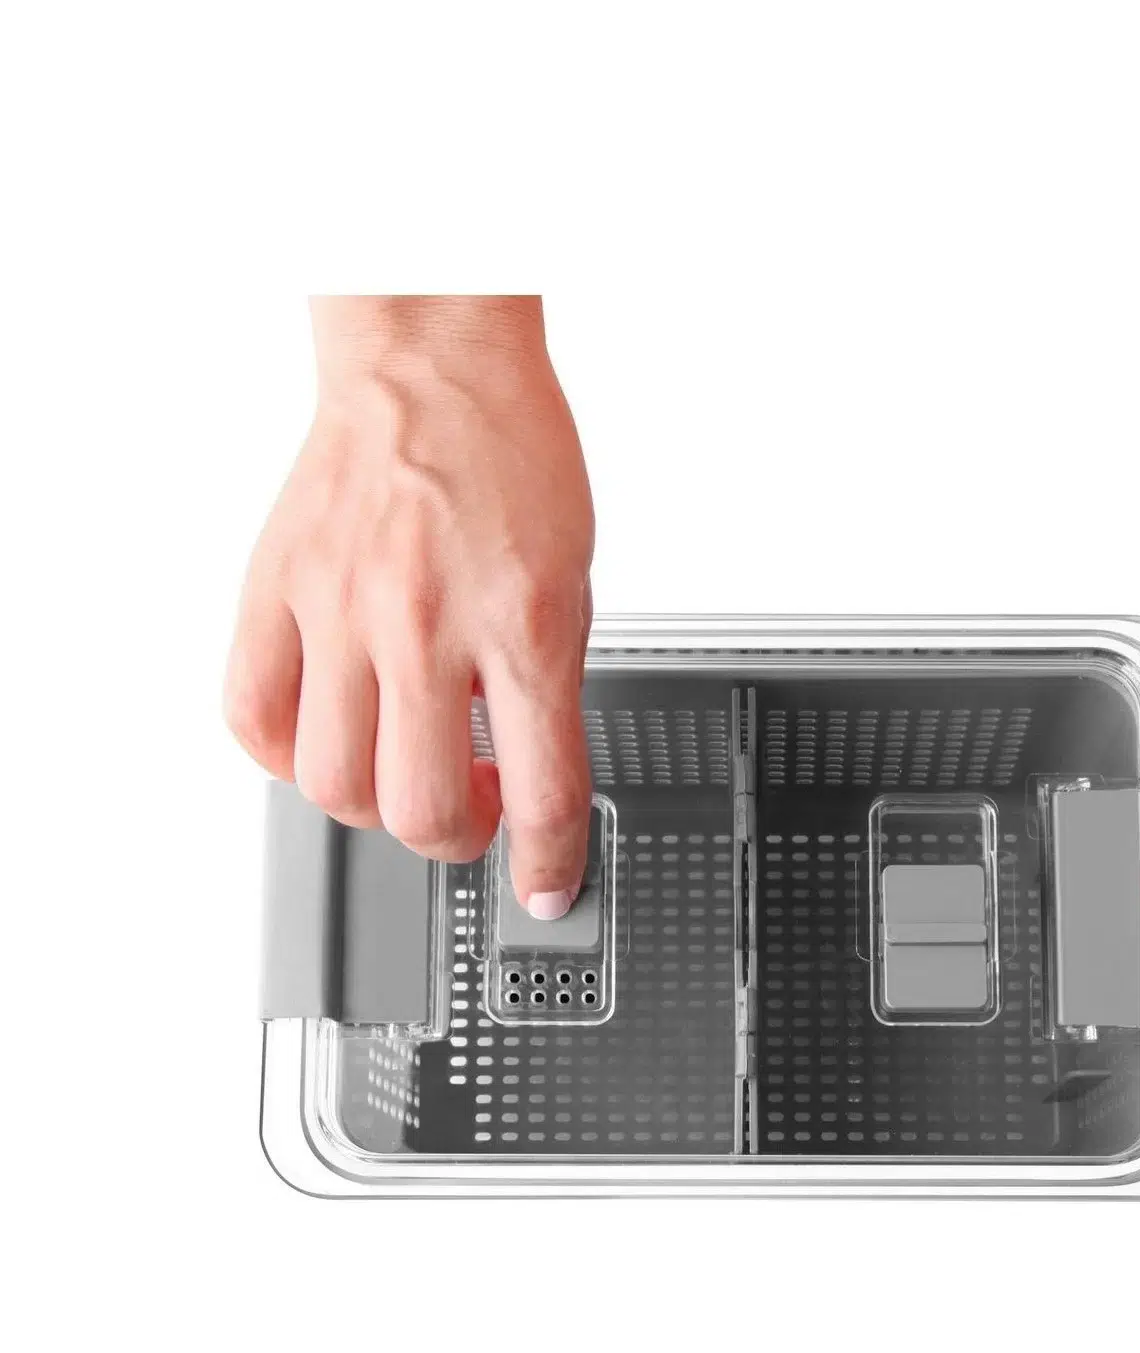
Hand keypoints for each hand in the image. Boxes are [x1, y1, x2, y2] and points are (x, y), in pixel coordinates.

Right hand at [224, 296, 593, 915]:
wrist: (432, 365)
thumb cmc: (512, 461)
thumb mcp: (572, 582)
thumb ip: (544, 684)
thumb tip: (522, 773)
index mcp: (525, 623)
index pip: (543, 789)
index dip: (549, 862)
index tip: (547, 886)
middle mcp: (426, 624)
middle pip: (420, 811)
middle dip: (459, 840)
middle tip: (476, 813)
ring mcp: (339, 610)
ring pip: (331, 786)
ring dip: (375, 808)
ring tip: (404, 769)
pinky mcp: (273, 591)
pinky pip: (253, 719)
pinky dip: (287, 757)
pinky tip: (328, 736)